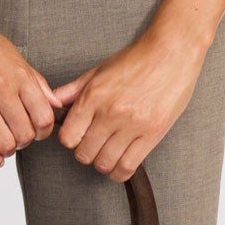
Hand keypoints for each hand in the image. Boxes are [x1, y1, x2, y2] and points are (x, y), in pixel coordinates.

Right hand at [0, 10, 60, 165]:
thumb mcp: (11, 53)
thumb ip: (34, 80)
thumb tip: (54, 102)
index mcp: (18, 75)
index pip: (44, 116)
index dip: (44, 130)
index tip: (38, 130)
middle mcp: (2, 90)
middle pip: (26, 133)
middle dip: (26, 141)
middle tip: (20, 137)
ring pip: (6, 143)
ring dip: (9, 149)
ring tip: (5, 143)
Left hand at [51, 29, 207, 181]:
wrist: (172, 52)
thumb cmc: (137, 59)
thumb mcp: (98, 70)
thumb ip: (73, 90)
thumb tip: (52, 103)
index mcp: (94, 96)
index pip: (68, 137)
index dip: (71, 140)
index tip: (78, 136)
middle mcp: (111, 112)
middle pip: (84, 153)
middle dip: (86, 153)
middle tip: (94, 145)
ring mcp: (132, 125)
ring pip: (105, 163)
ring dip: (103, 163)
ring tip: (108, 153)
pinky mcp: (152, 134)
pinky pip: (128, 166)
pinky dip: (119, 171)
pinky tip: (120, 164)